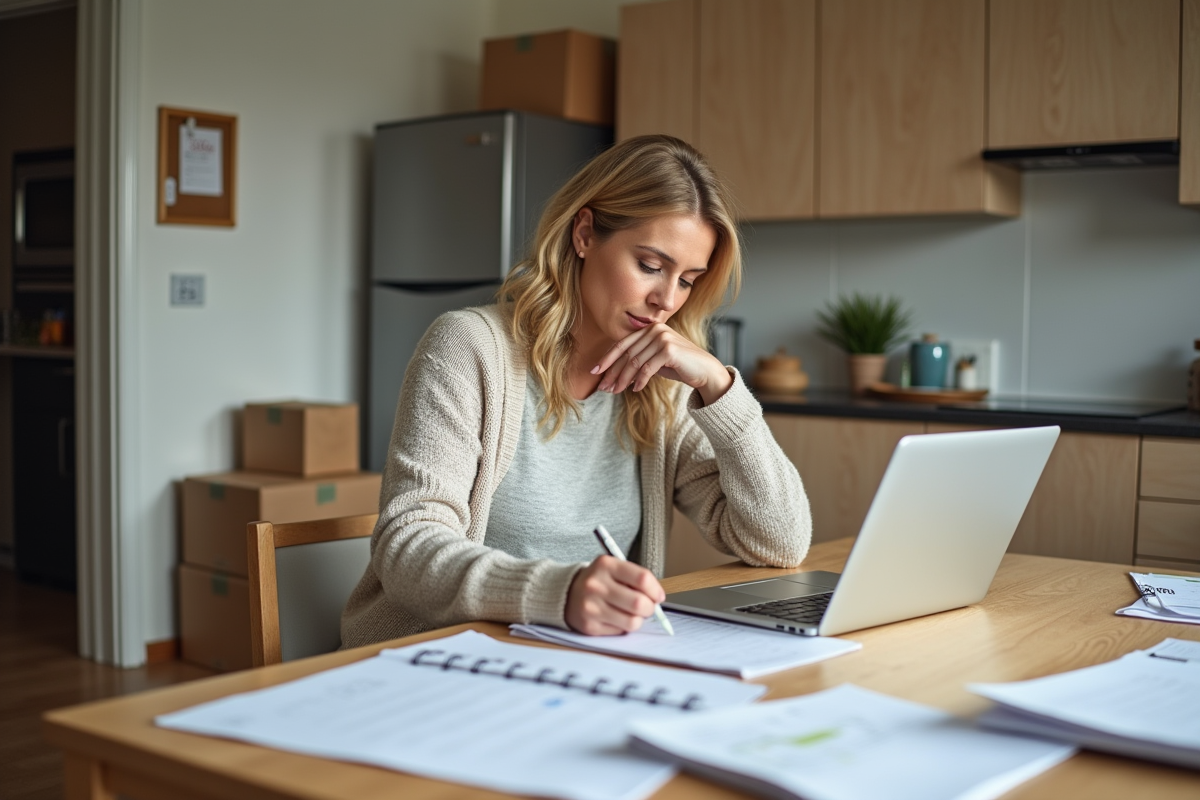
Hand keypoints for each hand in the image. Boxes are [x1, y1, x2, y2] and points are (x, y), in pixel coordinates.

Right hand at [565, 556, 665, 635]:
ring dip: (638, 619)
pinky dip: (623, 626)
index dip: (656, 590)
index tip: (658, 596)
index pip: (642, 578)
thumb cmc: (599, 581)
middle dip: (650, 608)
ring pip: (632, 621)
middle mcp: (596, 585)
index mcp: (605, 565)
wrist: (567, 593)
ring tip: (632, 613)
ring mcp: (591, 607)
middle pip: (639, 603)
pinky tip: (615, 617)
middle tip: (647, 607)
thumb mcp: (613, 569)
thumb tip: (657, 598)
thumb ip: (635, 579)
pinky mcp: (589, 626)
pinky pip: (620, 631)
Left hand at [592, 323, 732, 405]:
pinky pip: (647, 368)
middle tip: (603, 387)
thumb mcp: (654, 361)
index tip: (594, 371)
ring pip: (635, 362)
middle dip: (613, 372)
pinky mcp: (669, 349)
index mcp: (650, 328)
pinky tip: (635, 389)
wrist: (705, 371)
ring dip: (623, 379)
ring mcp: (662, 337)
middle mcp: (655, 329)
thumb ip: (637, 360)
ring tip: (616, 391)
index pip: (623, 344)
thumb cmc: (679, 367)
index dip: (607, 358)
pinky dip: (640, 380)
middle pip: (627, 354)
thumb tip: (611, 374)